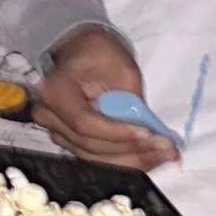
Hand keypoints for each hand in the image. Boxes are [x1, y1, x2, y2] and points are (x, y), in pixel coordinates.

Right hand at [35, 26, 174, 169]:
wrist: (82, 55)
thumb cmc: (101, 56)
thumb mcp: (122, 69)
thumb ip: (133, 102)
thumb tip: (152, 132)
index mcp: (56, 90)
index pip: (85, 123)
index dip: (117, 134)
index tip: (148, 135)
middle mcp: (48, 115)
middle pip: (90, 145)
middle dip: (131, 150)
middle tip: (167, 149)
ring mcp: (56, 131)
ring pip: (95, 158)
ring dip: (132, 161)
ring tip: (164, 155)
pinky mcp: (69, 142)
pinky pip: (97, 158)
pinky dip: (126, 161)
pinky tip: (151, 158)